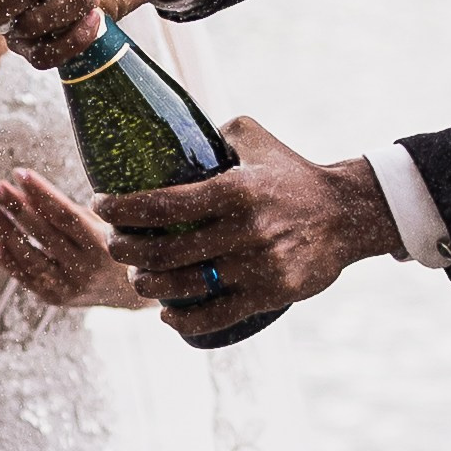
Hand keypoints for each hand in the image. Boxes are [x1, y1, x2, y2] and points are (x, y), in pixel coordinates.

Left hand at [0, 169, 145, 310]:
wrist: (131, 291)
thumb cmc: (115, 244)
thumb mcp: (105, 224)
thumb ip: (71, 211)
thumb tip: (28, 188)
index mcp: (101, 244)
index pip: (64, 215)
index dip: (41, 193)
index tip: (19, 173)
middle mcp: (86, 268)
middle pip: (44, 234)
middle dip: (16, 207)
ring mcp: (69, 287)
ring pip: (31, 257)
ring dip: (6, 231)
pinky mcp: (56, 298)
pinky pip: (27, 278)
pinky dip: (9, 260)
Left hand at [102, 119, 400, 341]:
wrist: (348, 214)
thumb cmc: (293, 175)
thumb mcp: (256, 140)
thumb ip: (217, 131)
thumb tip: (177, 131)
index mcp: (236, 190)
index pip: (164, 204)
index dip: (124, 208)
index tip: (103, 206)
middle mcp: (245, 230)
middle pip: (166, 250)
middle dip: (127, 251)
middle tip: (115, 245)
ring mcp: (258, 266)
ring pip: (186, 286)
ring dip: (150, 286)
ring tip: (138, 279)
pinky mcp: (271, 294)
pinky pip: (217, 315)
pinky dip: (184, 320)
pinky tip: (167, 314)